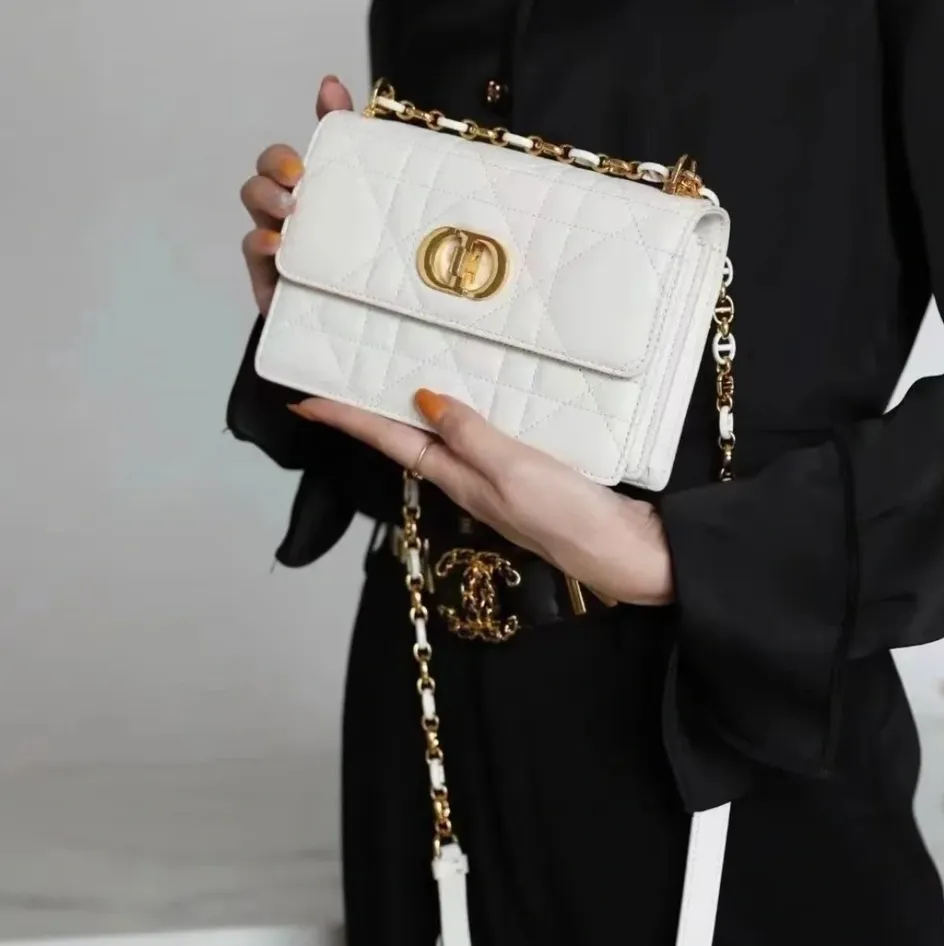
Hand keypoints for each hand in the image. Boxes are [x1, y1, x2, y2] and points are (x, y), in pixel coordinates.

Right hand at [239, 76, 352, 314]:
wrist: (366, 335)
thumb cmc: (363, 271)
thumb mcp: (371, 210)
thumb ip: (357, 149)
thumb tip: (332, 83)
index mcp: (311, 199)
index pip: (288, 159)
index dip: (291, 141)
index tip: (313, 130)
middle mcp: (288, 218)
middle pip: (264, 176)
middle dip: (275, 165)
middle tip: (298, 176)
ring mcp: (276, 248)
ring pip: (255, 206)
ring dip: (267, 197)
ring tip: (290, 209)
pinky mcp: (270, 281)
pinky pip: (253, 252)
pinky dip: (260, 242)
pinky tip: (276, 243)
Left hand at [288, 390, 674, 606]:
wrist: (623, 554)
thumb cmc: (567, 518)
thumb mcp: (512, 471)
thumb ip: (469, 435)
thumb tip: (420, 399)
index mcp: (458, 477)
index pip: (390, 440)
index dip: (348, 419)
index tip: (304, 398)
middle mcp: (468, 479)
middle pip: (406, 439)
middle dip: (369, 411)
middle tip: (339, 377)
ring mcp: (497, 480)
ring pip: (440, 439)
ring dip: (410, 412)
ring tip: (387, 379)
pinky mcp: (526, 477)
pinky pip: (477, 439)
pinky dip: (459, 417)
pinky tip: (467, 403)